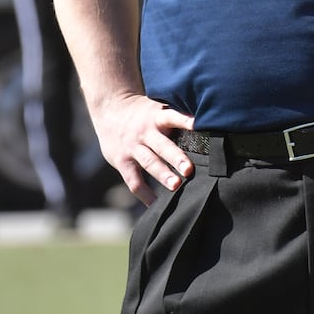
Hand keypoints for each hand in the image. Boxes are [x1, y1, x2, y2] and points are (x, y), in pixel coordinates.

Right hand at [88, 91, 196, 205]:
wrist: (109, 109)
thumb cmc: (142, 112)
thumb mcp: (156, 108)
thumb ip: (174, 118)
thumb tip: (204, 128)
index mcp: (156, 116)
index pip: (172, 116)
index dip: (185, 120)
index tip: (198, 125)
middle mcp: (145, 132)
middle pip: (162, 145)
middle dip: (176, 158)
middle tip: (189, 169)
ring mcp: (133, 147)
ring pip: (149, 163)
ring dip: (163, 175)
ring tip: (176, 186)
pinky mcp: (122, 161)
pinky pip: (134, 181)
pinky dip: (145, 195)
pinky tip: (156, 205)